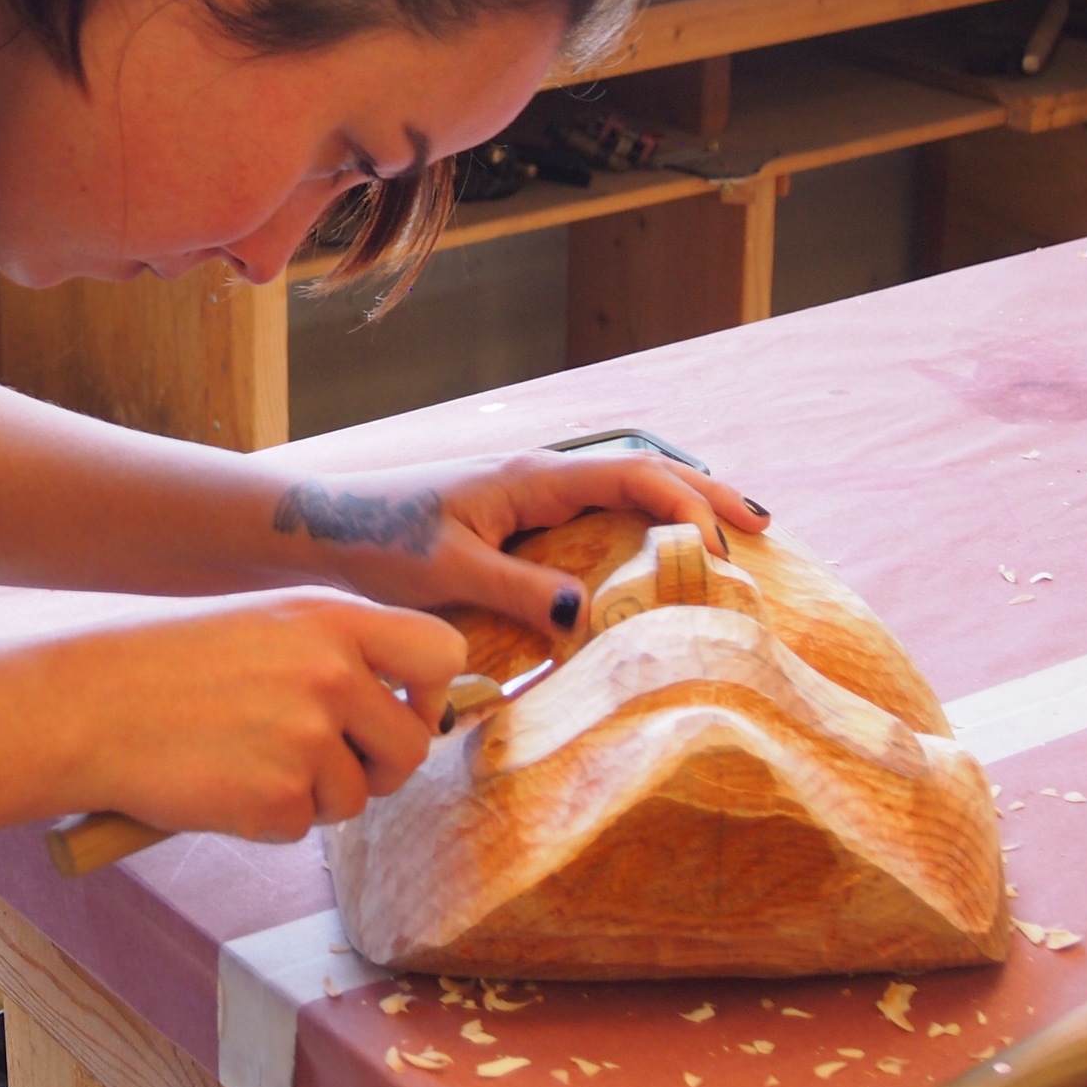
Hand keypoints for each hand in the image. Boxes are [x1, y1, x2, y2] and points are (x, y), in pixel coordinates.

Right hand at [53, 589, 464, 843]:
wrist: (90, 706)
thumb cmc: (170, 666)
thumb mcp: (266, 626)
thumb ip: (338, 654)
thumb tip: (406, 709)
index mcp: (332, 618)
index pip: (442, 652)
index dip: (431, 692)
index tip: (400, 708)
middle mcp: (333, 673)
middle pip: (412, 747)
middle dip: (376, 767)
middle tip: (320, 760)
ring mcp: (308, 738)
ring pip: (357, 797)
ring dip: (312, 795)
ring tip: (246, 760)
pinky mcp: (280, 800)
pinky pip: (303, 828)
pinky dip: (267, 820)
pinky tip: (222, 784)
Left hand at [274, 451, 770, 643]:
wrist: (322, 528)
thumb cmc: (378, 544)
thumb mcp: (449, 574)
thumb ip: (518, 592)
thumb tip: (590, 617)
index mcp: (532, 478)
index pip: (632, 476)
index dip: (685, 506)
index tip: (722, 546)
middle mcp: (539, 474)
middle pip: (642, 469)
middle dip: (704, 492)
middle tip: (764, 526)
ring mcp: (531, 491)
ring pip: (623, 485)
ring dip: (677, 501)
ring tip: (734, 531)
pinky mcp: (518, 515)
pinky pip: (597, 509)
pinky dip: (640, 519)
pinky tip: (658, 550)